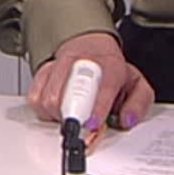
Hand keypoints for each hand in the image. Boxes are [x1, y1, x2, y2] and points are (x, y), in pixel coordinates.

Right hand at [27, 31, 155, 145]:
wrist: (90, 48)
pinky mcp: (43, 72)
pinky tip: (58, 109)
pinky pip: (35, 98)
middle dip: (71, 115)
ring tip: (71, 116)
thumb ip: (138, 103)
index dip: (98, 107)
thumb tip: (127, 119)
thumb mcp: (135, 84)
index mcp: (110, 66)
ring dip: (59, 115)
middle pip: (69, 92)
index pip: (105, 86)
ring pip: (49, 98)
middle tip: (78, 126)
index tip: (92, 124)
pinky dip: (44, 110)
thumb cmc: (111, 71)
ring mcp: (60, 65)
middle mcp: (82, 62)